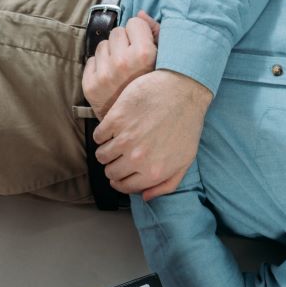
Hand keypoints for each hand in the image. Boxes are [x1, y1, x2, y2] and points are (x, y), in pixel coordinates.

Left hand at [82, 13, 159, 118]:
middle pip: (117, 32)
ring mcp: (104, 75)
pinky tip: (111, 78)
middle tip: (132, 59)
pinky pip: (90, 61)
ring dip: (111, 53)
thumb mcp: (164, 61)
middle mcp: (122, 63)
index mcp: (144, 55)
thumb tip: (140, 14)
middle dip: (124, 42)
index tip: (143, 44)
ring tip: (122, 69)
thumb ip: (156, 33)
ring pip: (102, 45)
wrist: (141, 127)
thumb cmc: (156, 91)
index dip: (140, 32)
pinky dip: (99, 66)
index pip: (135, 23)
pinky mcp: (90, 86)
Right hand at [93, 68, 211, 200]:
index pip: (124, 186)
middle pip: (110, 172)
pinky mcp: (116, 119)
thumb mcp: (185, 160)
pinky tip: (113, 128)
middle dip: (113, 167)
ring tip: (115, 142)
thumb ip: (166, 184)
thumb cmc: (187, 125)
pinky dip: (102, 134)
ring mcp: (125, 138)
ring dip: (106, 151)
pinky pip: (98, 135)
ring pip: (101, 155)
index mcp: (153, 172)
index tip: (119, 174)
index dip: (119, 181)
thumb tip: (145, 196)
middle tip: (119, 157)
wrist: (183, 90)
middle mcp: (137, 158)